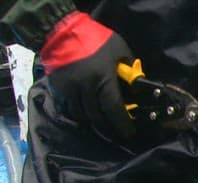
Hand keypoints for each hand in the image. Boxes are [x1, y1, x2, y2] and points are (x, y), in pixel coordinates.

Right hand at [40, 11, 134, 140]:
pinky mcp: (58, 89)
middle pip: (97, 117)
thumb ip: (130, 69)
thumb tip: (137, 87)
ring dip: (94, 123)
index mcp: (102, 78)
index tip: (129, 133)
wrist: (62, 31)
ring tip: (103, 126)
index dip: (122, 124)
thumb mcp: (120, 50)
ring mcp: (69, 90)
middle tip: (118, 134)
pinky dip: (79, 115)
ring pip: (82, 116)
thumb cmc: (96, 40)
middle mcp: (85, 88)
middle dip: (109, 128)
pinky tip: (87, 116)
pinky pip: (69, 109)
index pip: (114, 108)